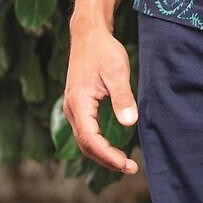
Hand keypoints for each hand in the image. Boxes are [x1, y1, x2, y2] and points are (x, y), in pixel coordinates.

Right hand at [64, 22, 138, 174]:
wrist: (88, 34)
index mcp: (79, 102)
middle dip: (106, 159)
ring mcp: (73, 108)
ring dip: (102, 154)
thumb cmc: (103, 50)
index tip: (126, 163)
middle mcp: (72, 108)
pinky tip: (113, 148)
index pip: (89, 138)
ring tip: (124, 162)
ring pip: (84, 140)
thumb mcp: (117, 71)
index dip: (107, 155)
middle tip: (130, 168)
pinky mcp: (78, 106)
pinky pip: (86, 132)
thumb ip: (123, 97)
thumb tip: (131, 122)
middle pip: (85, 145)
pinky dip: (98, 144)